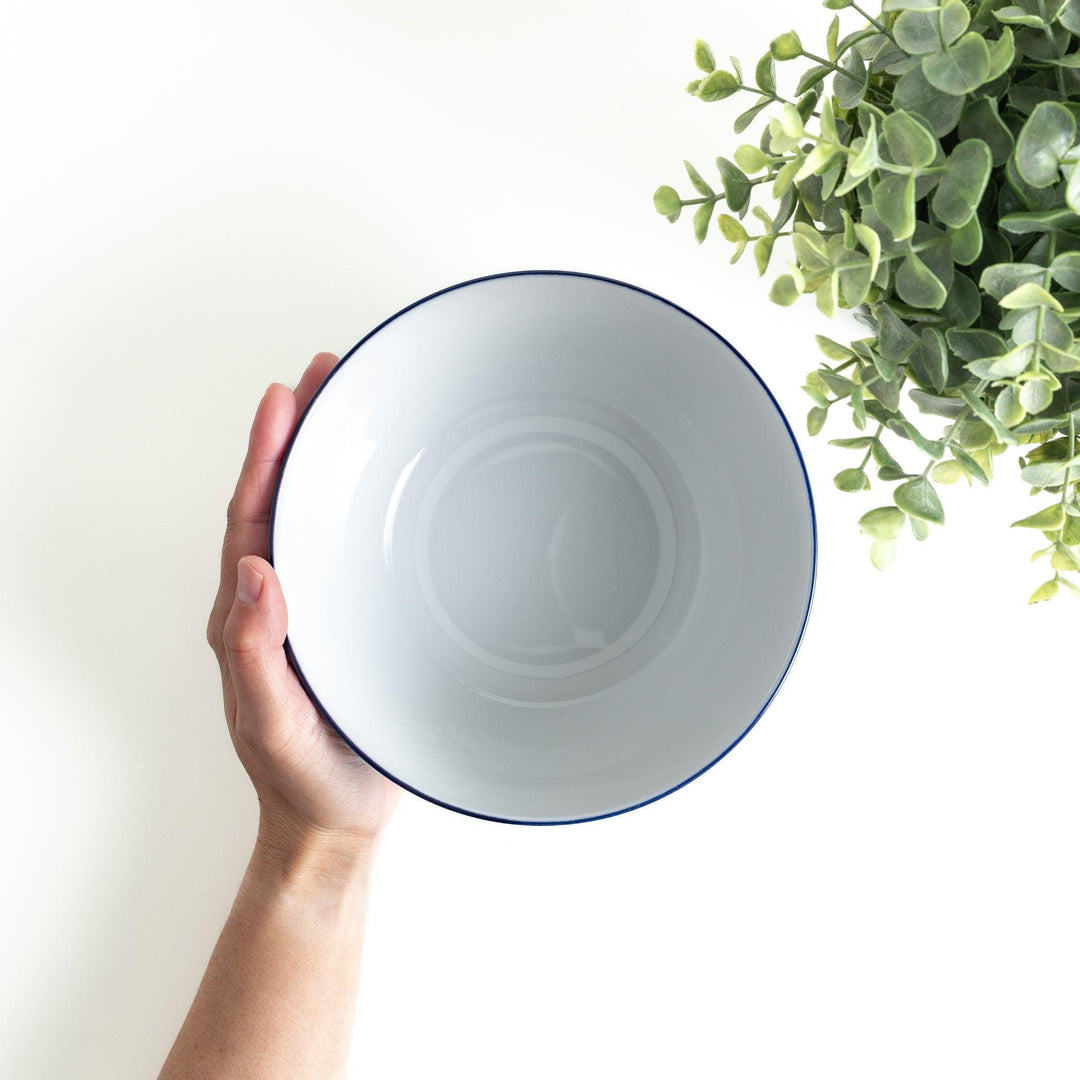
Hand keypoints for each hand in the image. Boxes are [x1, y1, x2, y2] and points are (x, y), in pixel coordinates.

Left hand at [206, 353, 400, 859]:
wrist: (336, 824)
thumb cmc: (306, 782)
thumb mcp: (275, 727)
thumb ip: (256, 657)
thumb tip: (251, 574)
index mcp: (249, 619)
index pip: (252, 519)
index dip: (266, 454)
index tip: (287, 397)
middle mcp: (278, 603)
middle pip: (280, 498)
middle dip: (298, 431)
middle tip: (327, 373)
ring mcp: (315, 609)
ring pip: (314, 516)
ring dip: (327, 456)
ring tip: (352, 404)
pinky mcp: (350, 621)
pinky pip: (348, 547)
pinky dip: (360, 502)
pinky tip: (387, 483)